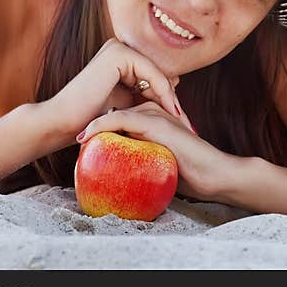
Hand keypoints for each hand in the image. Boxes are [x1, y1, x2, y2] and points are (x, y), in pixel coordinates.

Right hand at [40, 38, 194, 142]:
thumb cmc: (90, 118)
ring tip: (181, 120)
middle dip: (172, 98)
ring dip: (171, 97)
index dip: (168, 98)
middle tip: (188, 122)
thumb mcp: (127, 104)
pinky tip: (171, 111)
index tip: (182, 120)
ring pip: (157, 73)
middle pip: (157, 73)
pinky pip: (151, 73)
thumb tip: (176, 81)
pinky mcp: (118, 53)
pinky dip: (163, 92)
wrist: (62, 122)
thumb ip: (146, 92)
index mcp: (119, 57)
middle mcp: (118, 47)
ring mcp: (117, 47)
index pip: (153, 76)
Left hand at [76, 100, 228, 201]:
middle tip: (72, 139)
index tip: (80, 143)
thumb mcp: (157, 165)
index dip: (98, 127)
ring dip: (92, 123)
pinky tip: (85, 136)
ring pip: (114, 113)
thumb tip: (117, 176)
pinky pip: (120, 119)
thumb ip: (139, 161)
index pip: (118, 117)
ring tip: (75, 138)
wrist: (214, 176)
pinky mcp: (155, 122)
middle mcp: (152, 110)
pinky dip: (100, 125)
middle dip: (91, 122)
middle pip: (113, 111)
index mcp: (152, 118)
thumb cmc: (190, 175)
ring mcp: (154, 114)